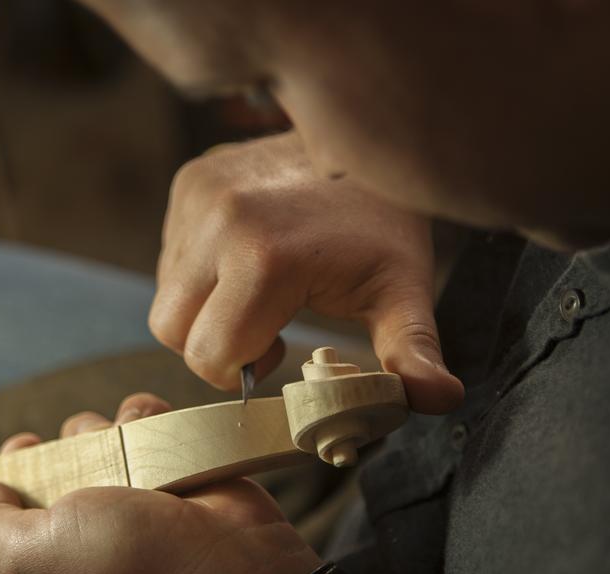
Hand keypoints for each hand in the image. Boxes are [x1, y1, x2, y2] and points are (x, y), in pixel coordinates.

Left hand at [0, 393, 321, 573]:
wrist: (223, 558)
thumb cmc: (127, 565)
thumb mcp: (31, 554)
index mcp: (43, 573)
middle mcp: (82, 537)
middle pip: (43, 479)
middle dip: (43, 454)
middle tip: (45, 448)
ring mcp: (127, 501)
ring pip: (90, 443)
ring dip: (95, 431)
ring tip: (114, 446)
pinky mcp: (165, 471)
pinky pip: (139, 425)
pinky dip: (141, 418)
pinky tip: (145, 431)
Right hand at [152, 130, 462, 412]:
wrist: (365, 139)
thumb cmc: (383, 223)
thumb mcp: (402, 291)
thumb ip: (411, 351)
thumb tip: (442, 398)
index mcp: (264, 258)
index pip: (210, 354)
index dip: (242, 369)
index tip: (280, 350)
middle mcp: (217, 222)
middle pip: (172, 330)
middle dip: (214, 346)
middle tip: (265, 328)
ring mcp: (197, 196)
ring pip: (167, 294)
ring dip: (204, 310)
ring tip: (257, 293)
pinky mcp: (189, 182)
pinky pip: (171, 257)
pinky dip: (198, 275)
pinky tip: (243, 262)